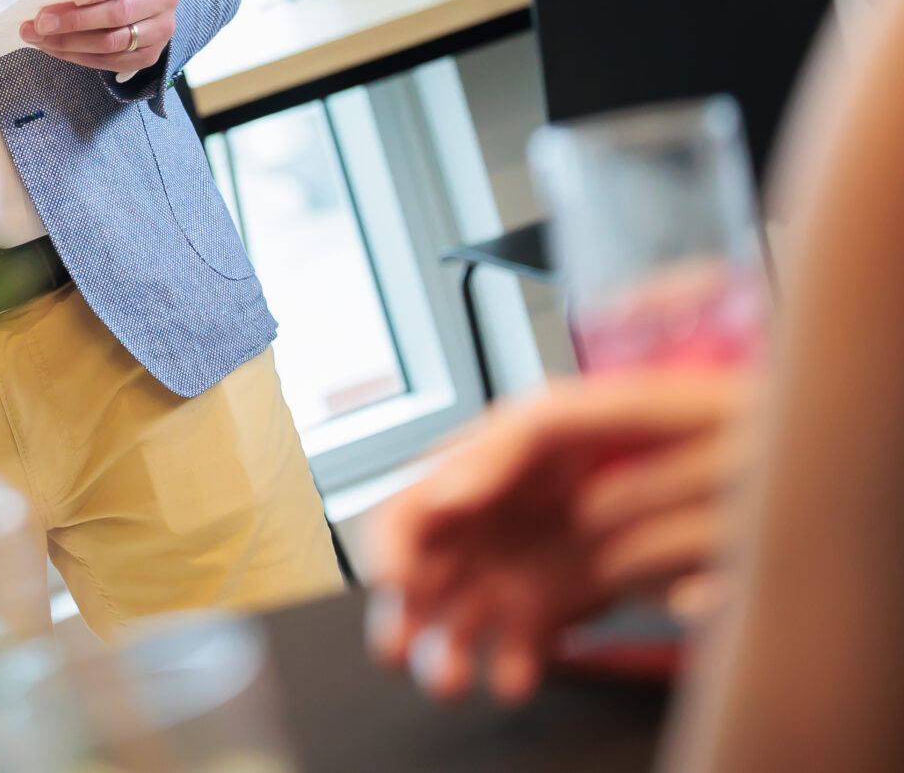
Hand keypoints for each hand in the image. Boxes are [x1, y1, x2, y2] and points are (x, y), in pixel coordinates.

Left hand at [20, 0, 176, 76]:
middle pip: (119, 13)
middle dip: (74, 20)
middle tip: (41, 21)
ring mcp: (162, 27)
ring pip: (113, 42)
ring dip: (70, 42)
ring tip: (38, 36)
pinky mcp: (151, 52)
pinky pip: (113, 61)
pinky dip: (79, 56)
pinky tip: (54, 48)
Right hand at [367, 368, 758, 703]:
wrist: (711, 466)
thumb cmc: (628, 425)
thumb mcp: (556, 417)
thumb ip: (499, 447)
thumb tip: (446, 493)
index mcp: (467, 474)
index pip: (404, 513)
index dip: (388, 549)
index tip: (397, 582)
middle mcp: (482, 526)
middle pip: (416, 577)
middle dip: (398, 617)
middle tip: (395, 650)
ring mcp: (515, 569)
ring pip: (456, 622)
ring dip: (443, 654)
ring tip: (451, 682)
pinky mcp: (552, 607)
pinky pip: (515, 647)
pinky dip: (509, 668)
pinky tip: (514, 680)